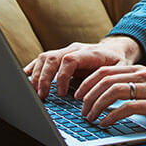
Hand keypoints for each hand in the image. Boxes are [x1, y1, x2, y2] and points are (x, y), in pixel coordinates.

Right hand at [23, 36, 141, 99]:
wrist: (116, 49)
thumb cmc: (118, 61)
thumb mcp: (119, 70)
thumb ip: (107, 79)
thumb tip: (92, 94)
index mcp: (89, 52)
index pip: (69, 60)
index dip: (61, 77)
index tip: (60, 93)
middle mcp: (75, 49)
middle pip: (52, 58)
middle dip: (44, 78)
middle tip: (42, 96)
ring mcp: (66, 51)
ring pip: (45, 57)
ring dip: (36, 75)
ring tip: (34, 92)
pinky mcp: (60, 55)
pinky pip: (43, 59)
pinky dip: (33, 68)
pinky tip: (25, 78)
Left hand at [75, 65, 145, 126]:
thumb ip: (135, 85)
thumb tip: (111, 95)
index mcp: (140, 70)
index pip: (105, 71)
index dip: (88, 82)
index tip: (78, 94)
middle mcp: (143, 76)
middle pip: (105, 80)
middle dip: (88, 95)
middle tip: (81, 109)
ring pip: (113, 91)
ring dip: (96, 105)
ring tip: (90, 117)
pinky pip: (127, 107)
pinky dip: (112, 115)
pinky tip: (106, 122)